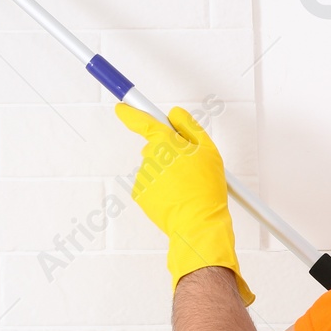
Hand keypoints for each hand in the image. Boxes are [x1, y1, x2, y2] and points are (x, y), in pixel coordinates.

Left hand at [115, 103, 254, 306]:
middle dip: (169, 153)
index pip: (142, 121)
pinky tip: (175, 197)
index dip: (130, 112)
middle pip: (155, 147)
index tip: (121, 107)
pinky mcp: (139, 193)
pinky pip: (150, 184)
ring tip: (186, 187)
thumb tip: (174, 114)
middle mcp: (149, 157)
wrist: (197, 223)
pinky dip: (161, 188)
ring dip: (167, 173)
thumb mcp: (209, 150)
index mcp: (165, 142)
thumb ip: (189, 126)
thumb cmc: (206, 188)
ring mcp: (142, 176)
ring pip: (154, 167)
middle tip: (190, 168)